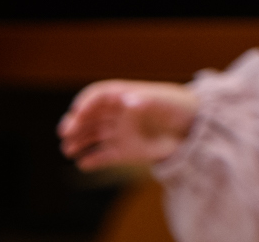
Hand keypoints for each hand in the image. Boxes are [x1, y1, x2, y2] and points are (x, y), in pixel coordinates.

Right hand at [59, 80, 198, 169]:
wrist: (193, 129)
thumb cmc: (179, 107)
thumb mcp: (167, 102)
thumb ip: (148, 101)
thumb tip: (127, 101)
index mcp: (124, 96)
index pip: (98, 96)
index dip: (86, 103)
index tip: (77, 112)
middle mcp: (116, 115)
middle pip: (88, 117)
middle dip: (75, 123)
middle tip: (66, 133)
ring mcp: (118, 133)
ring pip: (90, 136)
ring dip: (78, 142)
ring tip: (69, 150)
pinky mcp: (122, 151)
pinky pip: (102, 156)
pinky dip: (92, 160)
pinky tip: (84, 163)